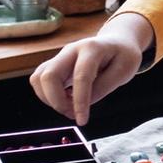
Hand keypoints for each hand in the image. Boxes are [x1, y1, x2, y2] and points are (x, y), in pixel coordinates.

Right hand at [29, 14, 152, 124]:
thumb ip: (103, 87)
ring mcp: (60, 56)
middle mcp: (71, 50)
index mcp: (92, 48)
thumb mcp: (124, 71)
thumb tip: (82, 104)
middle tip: (72, 113)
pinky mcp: (54, 64)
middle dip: (56, 101)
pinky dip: (47, 95)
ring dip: (49, 99)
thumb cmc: (122, 55)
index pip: (81, 76)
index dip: (80, 101)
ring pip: (38, 78)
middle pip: (49, 75)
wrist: (116, 41)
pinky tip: (64, 99)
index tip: (82, 120)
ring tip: (69, 106)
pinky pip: (39, 81)